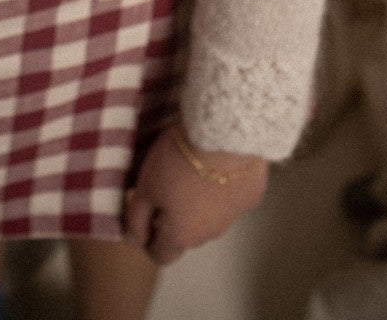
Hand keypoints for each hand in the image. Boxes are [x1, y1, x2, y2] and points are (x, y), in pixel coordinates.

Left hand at [123, 125, 267, 264]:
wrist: (225, 132)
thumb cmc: (180, 159)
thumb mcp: (146, 185)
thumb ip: (136, 217)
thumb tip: (133, 239)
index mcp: (182, 235)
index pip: (161, 254)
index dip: (147, 238)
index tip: (143, 216)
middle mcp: (211, 234)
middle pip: (187, 234)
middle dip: (175, 217)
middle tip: (167, 184)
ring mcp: (235, 215)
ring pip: (212, 216)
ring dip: (201, 201)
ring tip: (194, 169)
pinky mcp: (253, 194)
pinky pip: (234, 196)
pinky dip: (225, 185)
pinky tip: (220, 163)